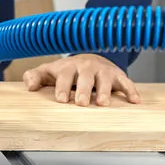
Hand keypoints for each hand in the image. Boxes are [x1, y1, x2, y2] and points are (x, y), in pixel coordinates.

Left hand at [22, 54, 140, 105]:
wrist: (88, 60)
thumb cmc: (65, 72)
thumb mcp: (48, 72)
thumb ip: (35, 77)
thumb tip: (29, 86)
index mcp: (68, 67)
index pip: (64, 76)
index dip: (62, 87)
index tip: (61, 98)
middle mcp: (86, 67)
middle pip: (85, 77)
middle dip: (83, 90)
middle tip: (81, 103)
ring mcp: (103, 71)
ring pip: (105, 80)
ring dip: (105, 91)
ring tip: (102, 103)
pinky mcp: (117, 76)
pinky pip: (126, 83)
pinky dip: (131, 91)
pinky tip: (135, 101)